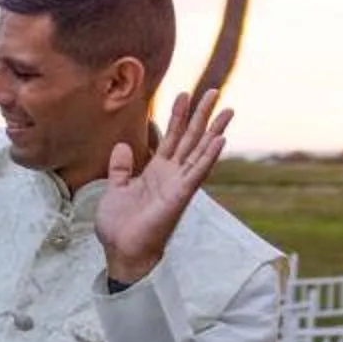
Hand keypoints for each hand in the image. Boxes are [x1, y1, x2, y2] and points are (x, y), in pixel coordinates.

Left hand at [95, 89, 231, 284]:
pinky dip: (209, 156)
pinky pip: (197, 173)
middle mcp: (171, 175)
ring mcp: (178, 185)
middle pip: (190, 138)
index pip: (171, 137)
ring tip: (227, 108)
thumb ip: (121, 168)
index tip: (183, 94)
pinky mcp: (180, 196)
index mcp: (156, 172)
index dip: (177, 116)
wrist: (121, 251)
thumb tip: (122, 146)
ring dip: (213, 129)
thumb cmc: (120, 226)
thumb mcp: (115, 190)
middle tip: (213, 91)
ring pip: (199, 151)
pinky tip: (220, 139)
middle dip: (201, 114)